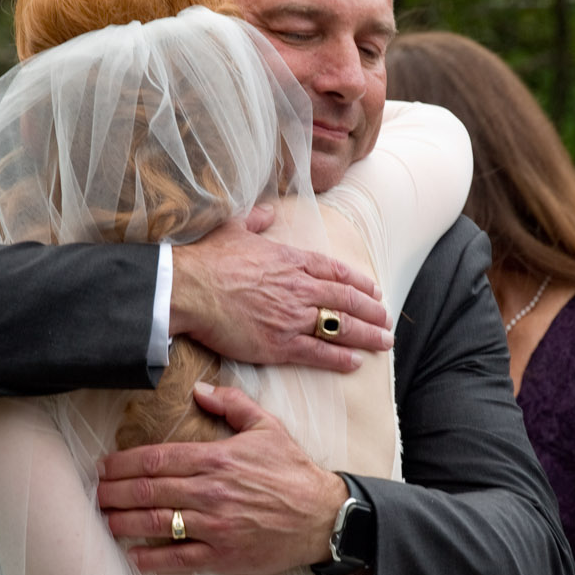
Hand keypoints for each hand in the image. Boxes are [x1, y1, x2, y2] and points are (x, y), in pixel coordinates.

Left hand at [97, 382, 347, 574]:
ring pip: (157, 523)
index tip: (104, 465)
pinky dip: (152, 559)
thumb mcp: (267, 427)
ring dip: (125, 523)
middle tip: (96, 493)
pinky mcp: (223, 555)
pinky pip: (179, 558)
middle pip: (148, 491)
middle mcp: (210, 492)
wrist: (323, 516)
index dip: (124, 463)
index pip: (157, 459)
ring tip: (106, 520)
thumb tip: (199, 390)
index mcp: (217, 459)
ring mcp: (215, 526)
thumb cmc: (293, 471)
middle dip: (115, 492)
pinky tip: (134, 556)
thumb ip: (232, 405)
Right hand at [171, 205, 390, 373]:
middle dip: (372, 311)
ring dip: (366, 336)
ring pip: (340, 328)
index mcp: (291, 260)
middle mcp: (299, 289)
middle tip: (387, 320)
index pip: (336, 272)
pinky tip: (355, 362)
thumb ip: (256, 220)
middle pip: (347, 301)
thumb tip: (265, 211)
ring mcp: (291, 318)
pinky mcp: (278, 345)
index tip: (373, 290)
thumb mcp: (235, 228)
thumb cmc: (207, 259)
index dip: (359, 282)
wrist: (187, 288)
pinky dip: (339, 359)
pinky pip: (318, 353)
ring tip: (383, 342)